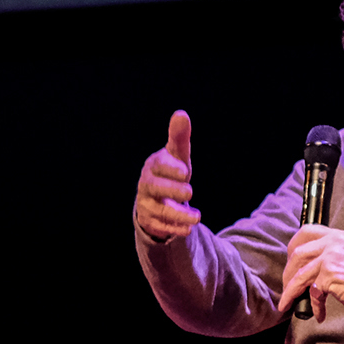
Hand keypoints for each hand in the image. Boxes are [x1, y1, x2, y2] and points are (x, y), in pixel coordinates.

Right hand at [134, 110, 200, 242]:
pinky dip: (174, 228)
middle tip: (190, 191)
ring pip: (159, 210)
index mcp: (153, 165)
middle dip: (172, 190)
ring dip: (178, 214)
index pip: (159, 165)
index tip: (185, 171)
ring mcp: (146, 203)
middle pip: (155, 187)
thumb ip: (179, 137)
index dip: (171, 168)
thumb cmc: (170, 170)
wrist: (155, 196)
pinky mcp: (150, 220)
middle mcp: (146, 184)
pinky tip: (188, 229)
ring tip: (197, 218)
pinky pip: (160, 226)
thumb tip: (181, 114)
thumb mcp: (176, 155)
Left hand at [277, 223, 343, 316]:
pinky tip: (318, 314)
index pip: (307, 231)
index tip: (289, 260)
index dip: (293, 245)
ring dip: (291, 291)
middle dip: (288, 272)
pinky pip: (313, 292)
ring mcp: (331, 257)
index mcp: (338, 236)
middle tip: (287, 286)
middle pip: (298, 253)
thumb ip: (330, 255)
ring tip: (287, 303)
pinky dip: (314, 306)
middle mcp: (333, 242)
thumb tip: (305, 267)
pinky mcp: (330, 275)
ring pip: (300, 275)